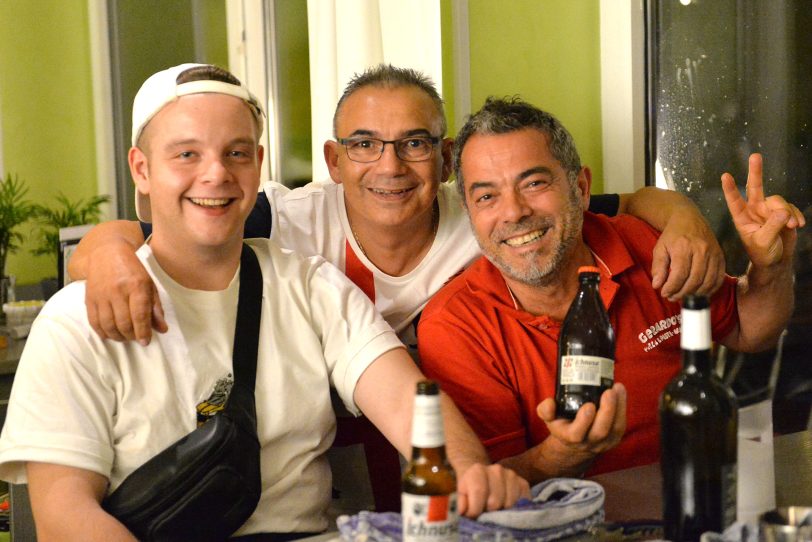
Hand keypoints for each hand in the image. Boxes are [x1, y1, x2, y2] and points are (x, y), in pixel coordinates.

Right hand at [85, 241, 166, 343]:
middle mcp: (118, 291)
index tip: (146, 341)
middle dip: (131, 336)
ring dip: (118, 337)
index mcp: (137, 286)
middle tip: (136, 339)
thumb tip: (162, 330)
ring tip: (125, 337)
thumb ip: (156, 308)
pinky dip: (103, 333)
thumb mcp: (150, 286)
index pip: (140, 315)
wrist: (107, 253)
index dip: (143, 332)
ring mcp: (102, 295)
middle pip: (123, 323)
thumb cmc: (133, 271)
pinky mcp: (90, 299)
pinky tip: (111, 334)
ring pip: (108, 325)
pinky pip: (94, 322)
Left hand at [456, 463, 529, 517]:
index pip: (479, 493)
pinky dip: (515, 510)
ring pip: (509, 505)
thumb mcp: (462, 495)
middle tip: (485, 512)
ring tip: (495, 510)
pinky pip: (522, 503)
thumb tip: (465, 511)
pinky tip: (507, 507)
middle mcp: (496, 470)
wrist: (484, 477)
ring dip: (502, 512)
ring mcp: (512, 476)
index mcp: (478, 470)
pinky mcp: (523, 484)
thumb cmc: (471, 490)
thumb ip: (462, 503)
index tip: (473, 516)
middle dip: (489, 512)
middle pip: (495, 502)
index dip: (475, 510)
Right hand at [536, 383, 626, 475]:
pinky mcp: (614, 439)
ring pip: (615, 428)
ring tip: (617, 388)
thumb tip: (550, 402)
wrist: (576, 445)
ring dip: (618, 407)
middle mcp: (588, 443)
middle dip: (607, 411)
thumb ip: (545, 410)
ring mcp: (603, 443)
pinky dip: (623, 408)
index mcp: (569, 437)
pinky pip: (621, 425)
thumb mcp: (549, 418)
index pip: (576, 434)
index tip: (589, 405)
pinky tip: (620, 392)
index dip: (584, 421)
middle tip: (608, 392)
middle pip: (600, 431)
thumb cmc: (563, 425)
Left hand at [651, 205, 725, 301]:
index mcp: (684, 247)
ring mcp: (714, 254)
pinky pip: (719, 278)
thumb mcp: (660, 248)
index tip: (664, 293)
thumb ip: (658, 267)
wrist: (690, 219)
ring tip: (684, 296)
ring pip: (707, 281)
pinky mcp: (721, 257)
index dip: (672, 288)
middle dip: (682, 293)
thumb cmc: (672, 235)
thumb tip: (657, 285)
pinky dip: (710, 289)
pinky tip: (699, 293)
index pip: (679, 274)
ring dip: (695, 294)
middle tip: (673, 297)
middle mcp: (701, 250)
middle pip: (694, 280)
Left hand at [721, 153, 803, 268]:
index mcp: (742, 218)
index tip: (724, 175)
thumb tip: (783, 212)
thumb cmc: (763, 253)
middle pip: (755, 187)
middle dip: (755, 171)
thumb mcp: (764, 242)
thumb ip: (772, 227)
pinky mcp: (783, 212)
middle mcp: (754, 210)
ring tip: (792, 226)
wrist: (777, 261)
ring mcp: (769, 210)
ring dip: (787, 212)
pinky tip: (799, 226)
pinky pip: (791, 208)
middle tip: (755, 156)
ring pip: (778, 200)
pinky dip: (797, 216)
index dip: (730, 189)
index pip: (734, 201)